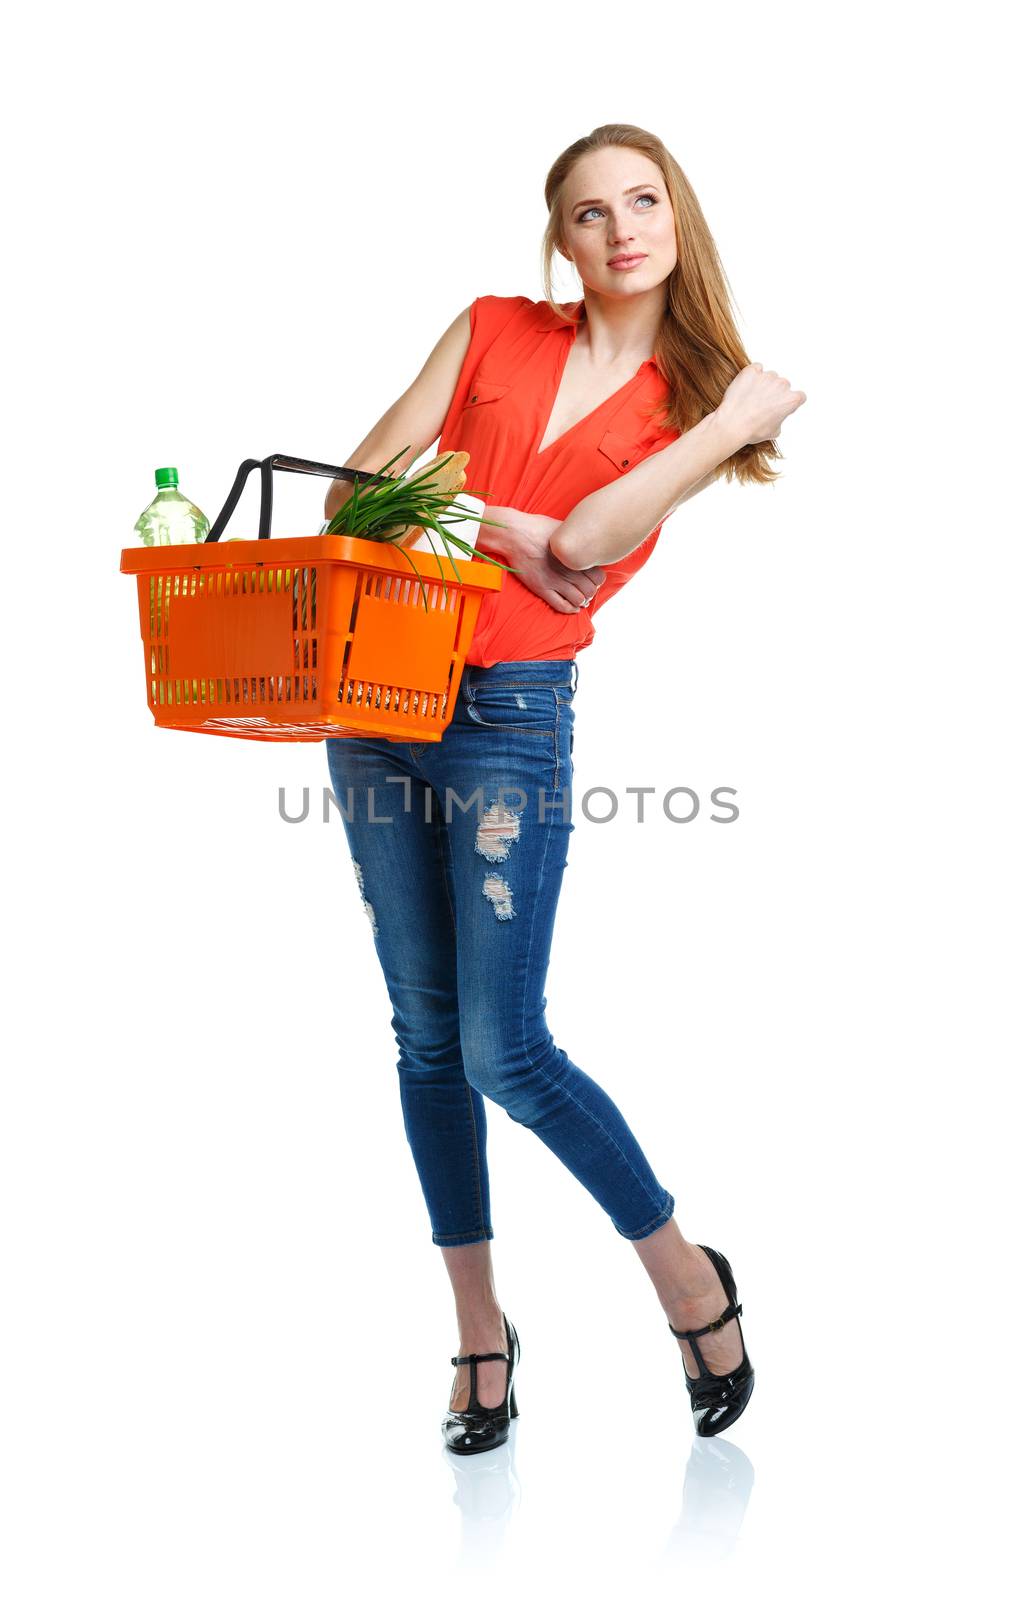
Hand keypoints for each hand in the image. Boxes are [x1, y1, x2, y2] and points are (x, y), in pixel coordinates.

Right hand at [478, 504, 607, 613]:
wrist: (514, 535)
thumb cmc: (537, 527)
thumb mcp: (563, 528)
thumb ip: (576, 536)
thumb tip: (585, 537)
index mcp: (576, 556)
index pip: (599, 577)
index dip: (597, 580)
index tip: (592, 578)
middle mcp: (569, 570)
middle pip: (591, 590)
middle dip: (591, 591)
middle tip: (586, 589)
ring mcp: (555, 581)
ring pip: (578, 600)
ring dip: (581, 601)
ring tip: (580, 598)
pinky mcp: (542, 588)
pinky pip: (561, 606)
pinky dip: (570, 609)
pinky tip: (573, 607)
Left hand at [716, 362, 806, 448]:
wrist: (732, 424)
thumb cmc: (752, 430)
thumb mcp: (774, 432)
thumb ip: (781, 419)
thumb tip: (778, 415)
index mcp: (791, 400)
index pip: (799, 396)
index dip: (789, 402)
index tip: (781, 406)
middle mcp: (782, 385)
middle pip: (783, 385)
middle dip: (775, 392)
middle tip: (762, 403)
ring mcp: (767, 376)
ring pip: (770, 376)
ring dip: (764, 384)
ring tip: (751, 397)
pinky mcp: (752, 371)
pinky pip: (756, 368)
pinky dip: (753, 375)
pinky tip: (746, 387)